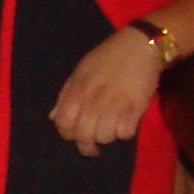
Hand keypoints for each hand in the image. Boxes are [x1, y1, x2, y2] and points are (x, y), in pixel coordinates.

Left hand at [51, 27, 163, 156]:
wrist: (140, 45)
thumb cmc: (108, 57)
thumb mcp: (80, 71)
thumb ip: (66, 95)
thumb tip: (53, 117)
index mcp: (77, 90)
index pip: (63, 124)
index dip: (67, 134)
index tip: (74, 136)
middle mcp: (93, 100)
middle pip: (83, 136)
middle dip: (87, 147)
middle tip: (92, 148)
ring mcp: (115, 105)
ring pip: (105, 137)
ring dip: (107, 137)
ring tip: (111, 129)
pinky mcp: (135, 108)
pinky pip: (125, 133)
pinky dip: (125, 132)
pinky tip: (126, 124)